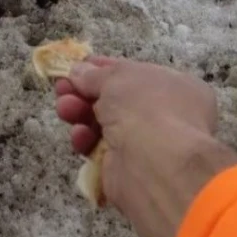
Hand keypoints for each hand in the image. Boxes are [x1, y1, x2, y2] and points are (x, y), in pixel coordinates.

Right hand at [55, 56, 236, 236]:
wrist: (157, 165)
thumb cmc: (146, 108)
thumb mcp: (118, 77)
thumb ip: (95, 74)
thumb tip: (79, 71)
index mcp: (175, 87)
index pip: (133, 74)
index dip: (103, 69)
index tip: (76, 67)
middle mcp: (163, 115)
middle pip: (114, 100)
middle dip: (84, 92)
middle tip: (61, 89)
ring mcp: (145, 144)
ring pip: (103, 124)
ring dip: (79, 114)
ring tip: (65, 110)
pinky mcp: (125, 169)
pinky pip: (99, 149)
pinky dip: (86, 141)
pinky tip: (80, 136)